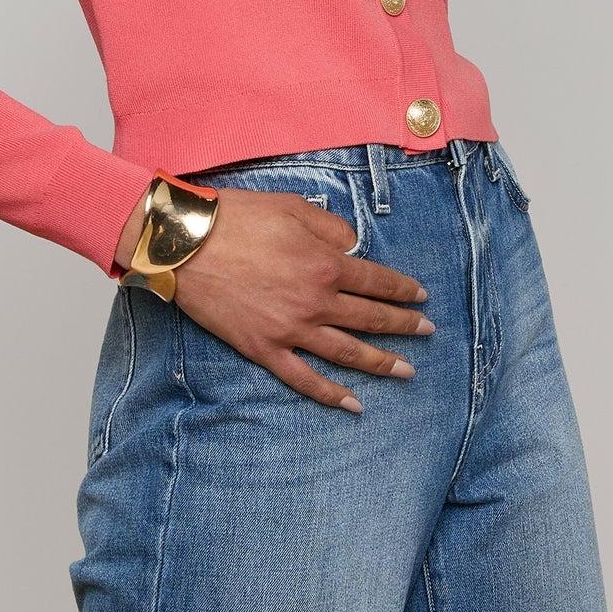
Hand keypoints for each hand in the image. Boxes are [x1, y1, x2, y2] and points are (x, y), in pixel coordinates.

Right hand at [165, 187, 433, 412]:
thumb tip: (353, 248)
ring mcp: (290, 330)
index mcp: (325, 264)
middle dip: (403, 326)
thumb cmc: (238, 218)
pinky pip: (303, 378)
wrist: (186, 244)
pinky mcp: (263, 349)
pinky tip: (352, 404)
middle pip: (370, 318)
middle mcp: (316, 301)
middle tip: (426, 332)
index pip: (377, 281)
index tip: (420, 296)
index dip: (402, 289)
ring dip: (381, 363)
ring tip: (407, 371)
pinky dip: (330, 394)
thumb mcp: (293, 207)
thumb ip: (331, 228)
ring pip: (346, 353)